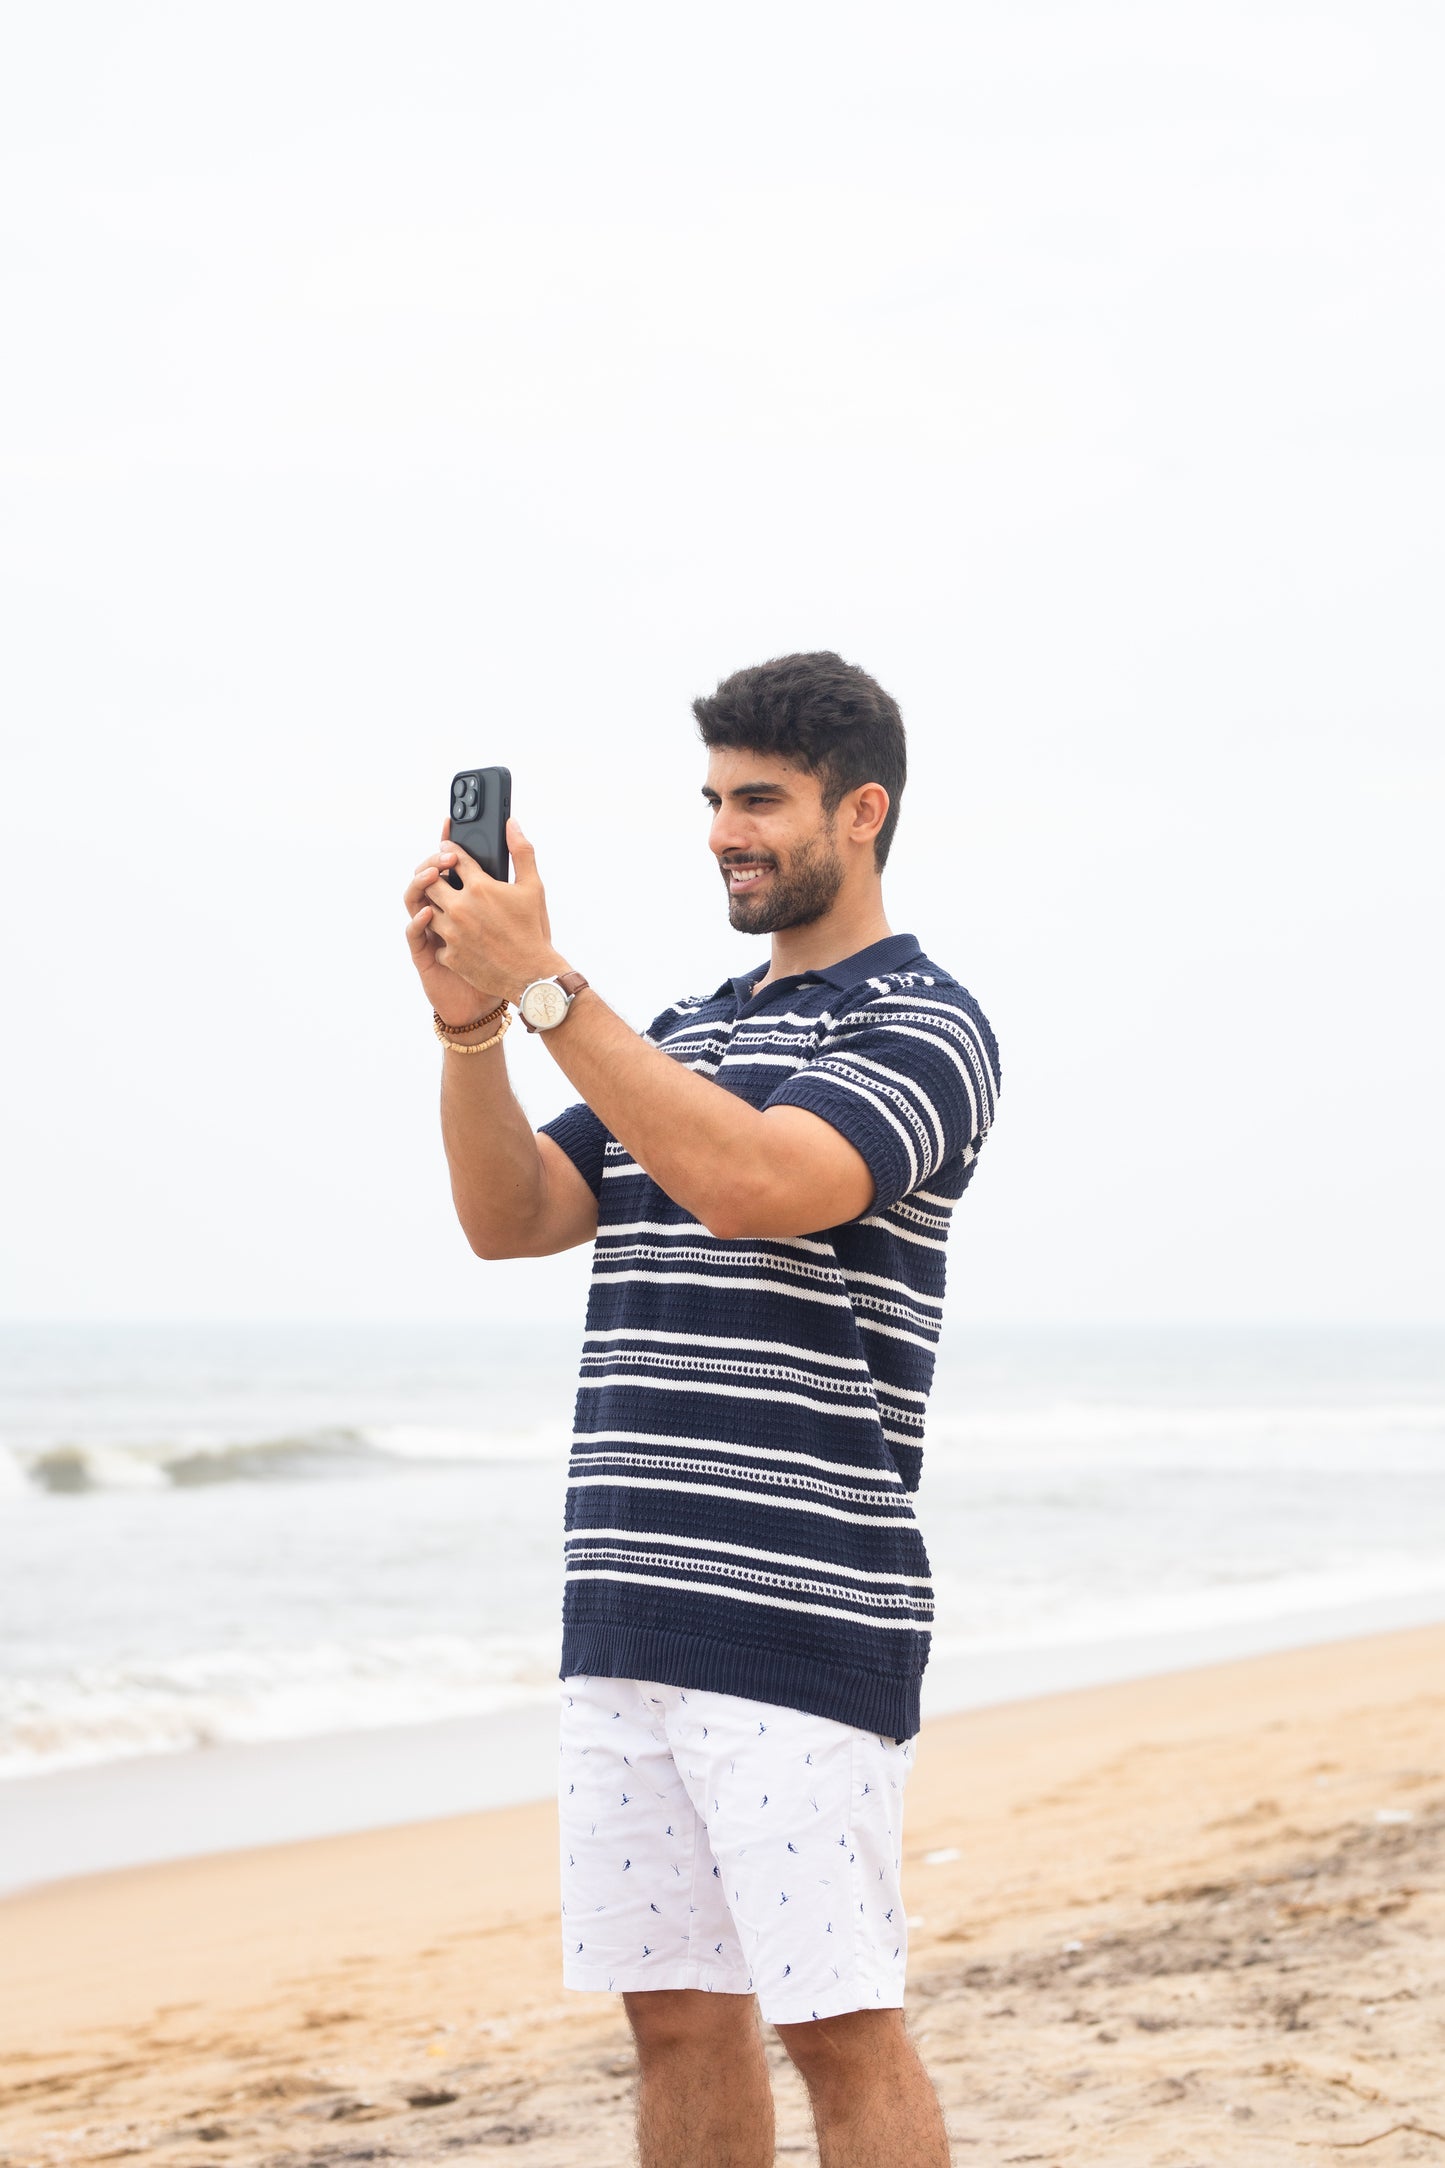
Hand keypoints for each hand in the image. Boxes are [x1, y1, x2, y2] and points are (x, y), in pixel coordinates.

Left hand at [406, 817, 565, 1010]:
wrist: (532, 975)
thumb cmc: (534, 930)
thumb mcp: (534, 887)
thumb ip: (521, 851)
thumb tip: (511, 823)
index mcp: (480, 887)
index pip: (453, 858)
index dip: (449, 851)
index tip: (448, 851)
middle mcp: (461, 907)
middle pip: (430, 882)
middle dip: (434, 878)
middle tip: (442, 879)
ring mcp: (452, 933)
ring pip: (427, 911)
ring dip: (436, 908)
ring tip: (448, 908)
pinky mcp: (449, 956)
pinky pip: (434, 941)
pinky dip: (443, 938)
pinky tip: (454, 937)